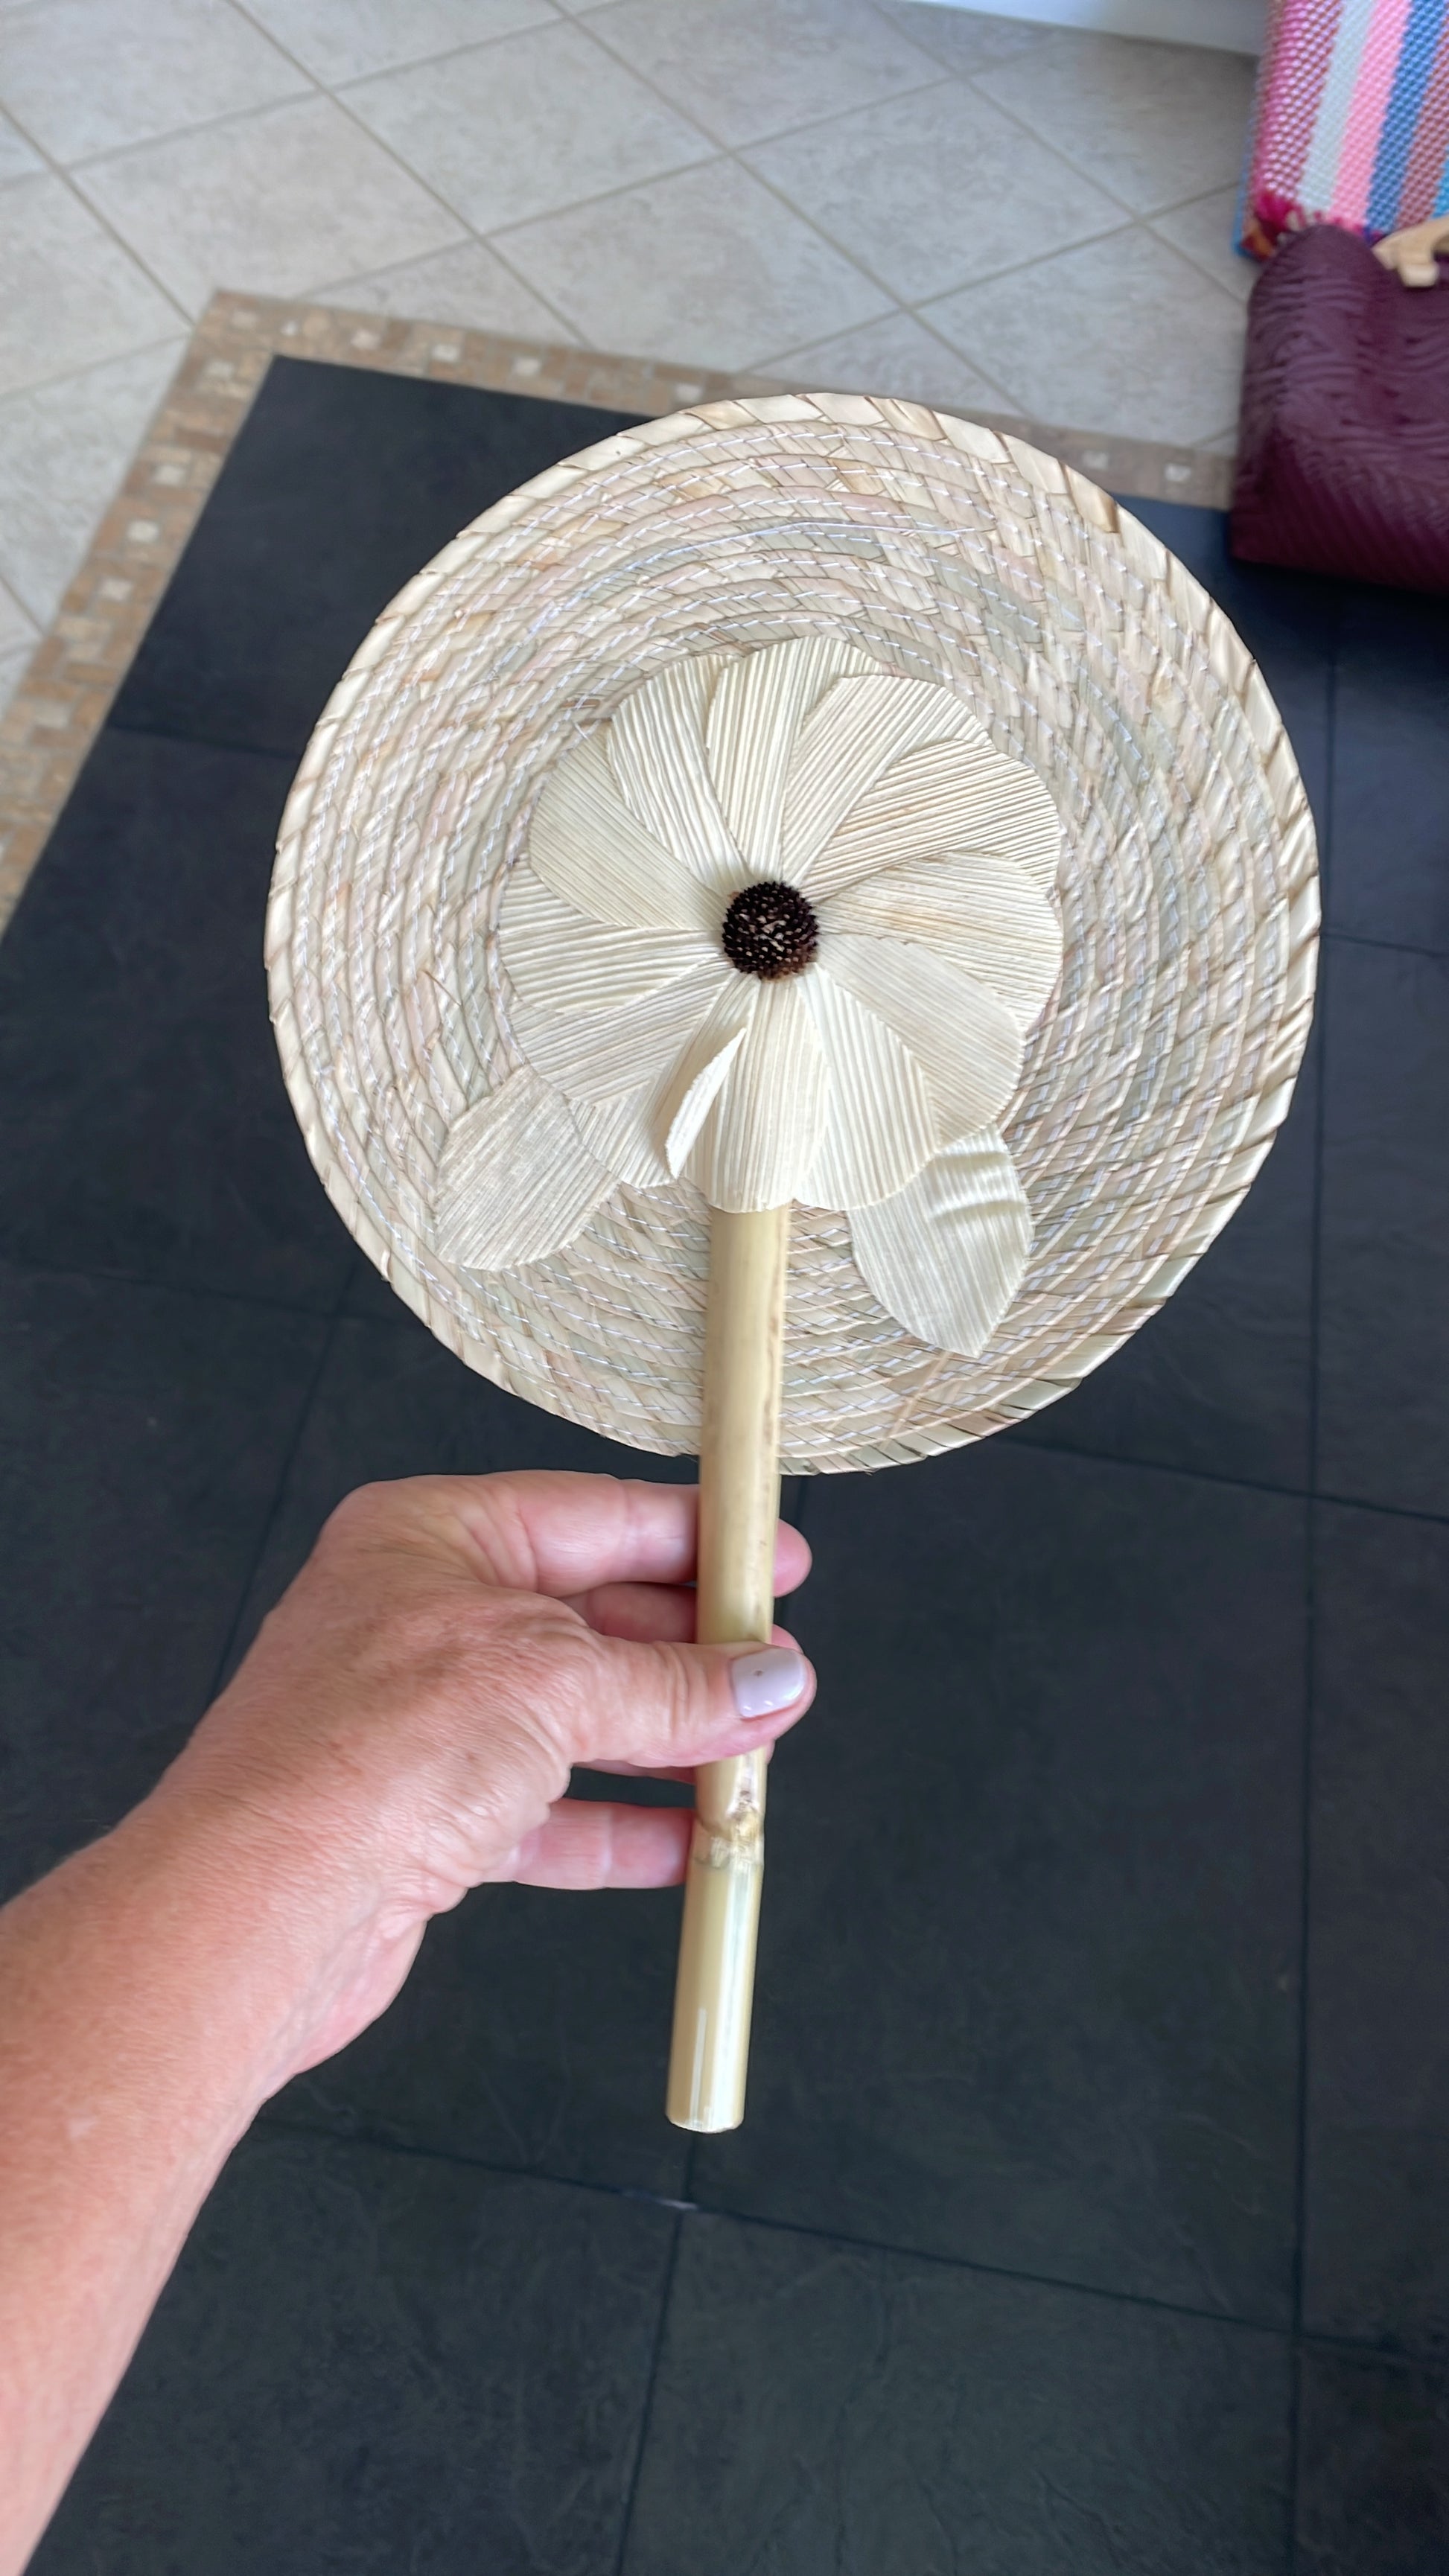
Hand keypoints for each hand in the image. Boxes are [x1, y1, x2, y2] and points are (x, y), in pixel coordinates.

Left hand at [151, 1471, 813, 2086]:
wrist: (258, 1907)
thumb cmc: (370, 1753)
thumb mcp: (552, 1683)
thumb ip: (673, 1683)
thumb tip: (773, 1678)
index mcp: (431, 1538)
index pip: (590, 1515)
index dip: (691, 1536)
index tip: (775, 1557)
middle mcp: (419, 1618)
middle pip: (588, 1618)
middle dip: (691, 1652)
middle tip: (783, 1673)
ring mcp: (419, 1723)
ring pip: (572, 1721)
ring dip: (668, 1744)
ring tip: (758, 1759)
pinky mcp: (423, 1821)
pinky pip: (544, 1812)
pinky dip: (619, 1827)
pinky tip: (690, 1844)